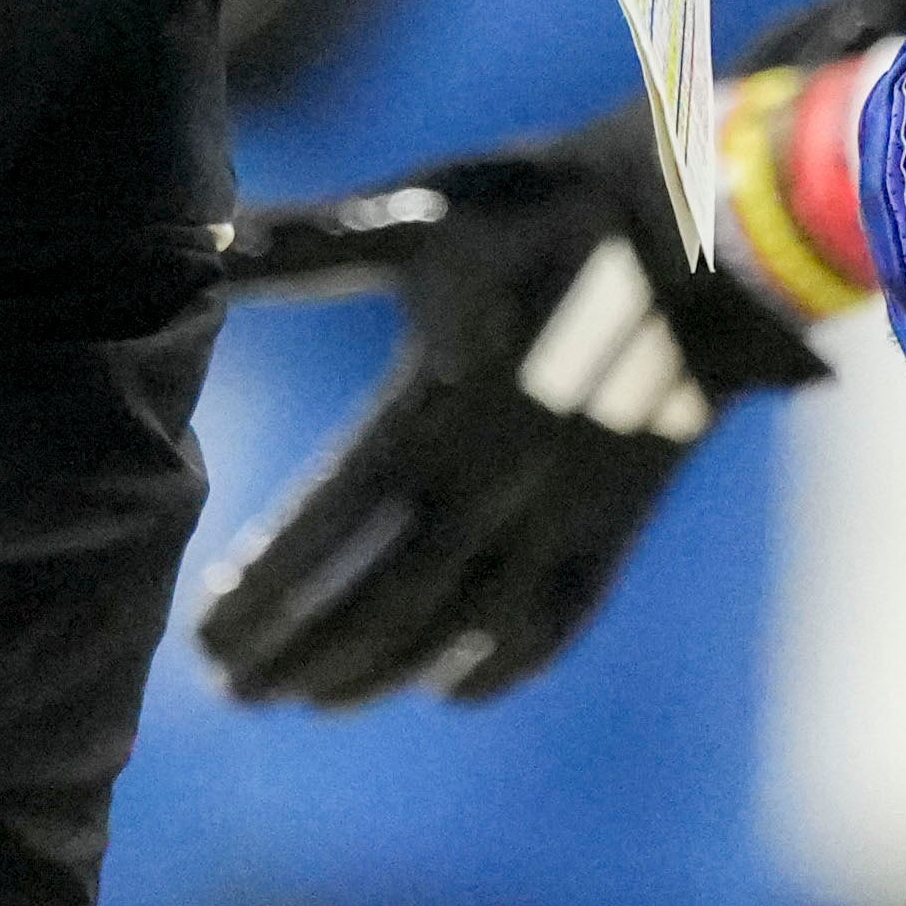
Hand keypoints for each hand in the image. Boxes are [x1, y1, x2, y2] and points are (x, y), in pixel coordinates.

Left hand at [191, 125, 827, 707]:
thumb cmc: (547, 204)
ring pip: (456, 629)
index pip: (322, 534)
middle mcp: (490, 481)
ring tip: (308, 701)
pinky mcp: (618, 517)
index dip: (260, 594)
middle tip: (230, 689)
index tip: (203, 633)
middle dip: (296, 655)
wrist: (706, 223)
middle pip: (377, 603)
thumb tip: (199, 247)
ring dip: (375, 675)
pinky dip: (497, 667)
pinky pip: (554, 622)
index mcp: (431, 410)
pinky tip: (449, 688)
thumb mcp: (423, 214)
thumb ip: (306, 248)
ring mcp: (559, 511)